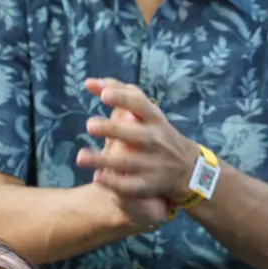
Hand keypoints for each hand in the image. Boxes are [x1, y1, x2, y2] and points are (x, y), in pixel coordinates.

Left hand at [77, 79, 200, 204]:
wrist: (187, 168)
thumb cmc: (157, 132)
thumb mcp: (146, 110)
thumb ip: (120, 93)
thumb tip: (89, 82)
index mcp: (154, 119)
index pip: (140, 105)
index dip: (123, 99)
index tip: (104, 95)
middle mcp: (155, 140)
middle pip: (136, 135)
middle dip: (114, 130)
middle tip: (89, 125)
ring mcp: (153, 164)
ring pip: (128, 162)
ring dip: (104, 160)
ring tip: (80, 157)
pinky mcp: (148, 184)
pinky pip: (131, 186)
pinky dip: (115, 183)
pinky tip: (97, 177)